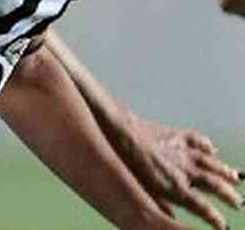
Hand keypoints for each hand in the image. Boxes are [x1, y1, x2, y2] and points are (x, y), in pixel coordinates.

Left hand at [109, 112, 241, 229]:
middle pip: (215, 186)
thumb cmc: (128, 164)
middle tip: (239, 203)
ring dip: (224, 171)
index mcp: (177, 189)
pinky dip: (206, 144)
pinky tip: (211, 148)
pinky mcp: (178, 136)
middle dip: (229, 196)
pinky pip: (197, 140)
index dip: (215, 219)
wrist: (121, 133)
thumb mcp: (143, 191)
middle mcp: (186, 172)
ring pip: (211, 164)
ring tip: (235, 178)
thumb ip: (160, 206)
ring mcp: (184, 153)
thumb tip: (169, 222)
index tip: (223, 226)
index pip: (203, 208)